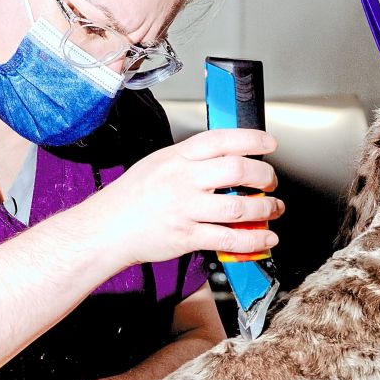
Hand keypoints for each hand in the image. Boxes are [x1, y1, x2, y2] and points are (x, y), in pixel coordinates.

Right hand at [79, 128, 282, 269]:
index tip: (269, 143)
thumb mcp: (158, 163)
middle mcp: (183, 180)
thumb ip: (191, 159)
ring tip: (273, 209)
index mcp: (177, 157)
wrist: (106, 228)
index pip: (221, 140)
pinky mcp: (187, 236)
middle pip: (237, 170)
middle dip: (264, 175)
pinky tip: (265, 239)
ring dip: (265, 209)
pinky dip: (253, 240)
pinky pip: (229, 239)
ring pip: (239, 207)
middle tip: (271, 181)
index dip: (251, 139)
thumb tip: (228, 156)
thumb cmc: (131, 197)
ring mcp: (185, 209)